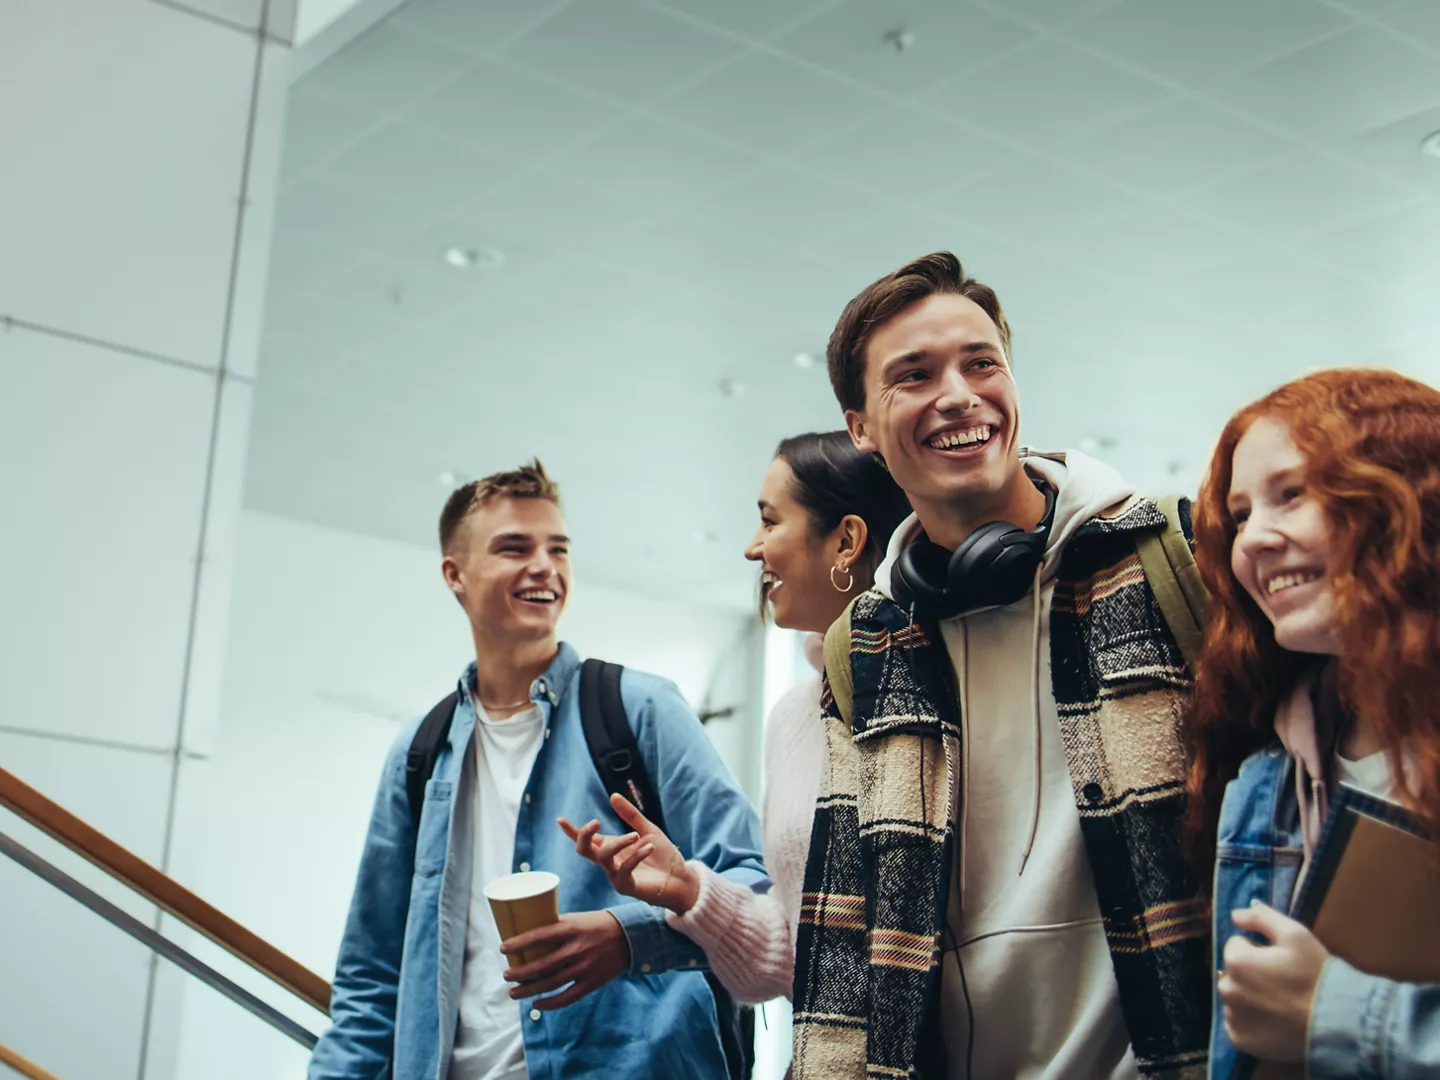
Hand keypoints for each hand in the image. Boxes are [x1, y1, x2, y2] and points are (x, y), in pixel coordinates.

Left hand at [500, 910, 629, 1009]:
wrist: (628, 936)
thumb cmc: (596, 924)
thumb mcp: (576, 919)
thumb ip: (556, 927)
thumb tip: (527, 935)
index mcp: (571, 929)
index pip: (539, 936)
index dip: (519, 944)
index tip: (502, 948)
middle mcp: (576, 949)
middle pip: (541, 965)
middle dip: (520, 973)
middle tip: (506, 975)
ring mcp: (584, 968)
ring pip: (550, 983)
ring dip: (528, 990)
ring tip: (514, 992)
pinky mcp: (591, 983)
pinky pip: (567, 997)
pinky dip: (549, 1003)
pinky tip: (536, 1004)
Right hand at [558, 793, 700, 913]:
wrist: (681, 879)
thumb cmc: (663, 857)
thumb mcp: (647, 830)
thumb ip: (630, 815)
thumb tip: (613, 795)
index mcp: (612, 847)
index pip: (587, 839)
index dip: (572, 831)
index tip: (559, 819)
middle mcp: (610, 862)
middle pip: (584, 850)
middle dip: (584, 835)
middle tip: (596, 822)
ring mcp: (616, 875)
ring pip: (603, 858)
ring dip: (619, 842)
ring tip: (636, 835)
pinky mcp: (627, 887)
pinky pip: (623, 870)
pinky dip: (635, 856)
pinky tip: (649, 847)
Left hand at [1219, 901, 1329, 1062]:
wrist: (1338, 1023)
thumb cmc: (1316, 975)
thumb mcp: (1295, 934)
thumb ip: (1261, 917)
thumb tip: (1235, 914)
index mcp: (1237, 961)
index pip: (1237, 945)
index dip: (1259, 950)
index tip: (1280, 961)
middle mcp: (1227, 988)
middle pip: (1233, 973)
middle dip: (1251, 974)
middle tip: (1281, 984)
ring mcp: (1232, 1017)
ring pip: (1235, 998)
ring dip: (1249, 998)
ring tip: (1280, 1004)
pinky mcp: (1240, 1040)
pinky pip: (1238, 1024)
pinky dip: (1250, 1023)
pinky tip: (1274, 1021)